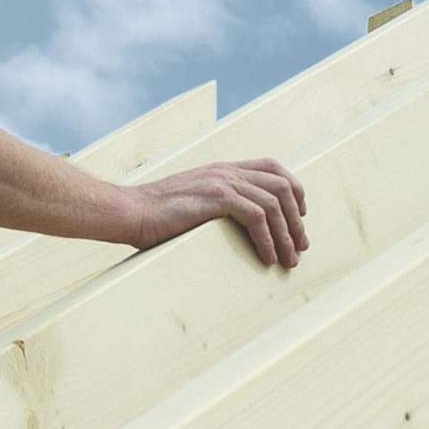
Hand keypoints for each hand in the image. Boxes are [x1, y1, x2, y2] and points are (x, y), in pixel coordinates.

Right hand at [127, 158, 308, 269]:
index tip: (298, 218)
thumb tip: (235, 228)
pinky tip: (267, 257)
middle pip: (282, 185)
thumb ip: (213, 204)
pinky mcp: (216, 198)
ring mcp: (221, 182)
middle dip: (297, 219)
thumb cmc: (153, 215)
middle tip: (300, 246)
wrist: (129, 211)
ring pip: (274, 203)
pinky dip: (267, 240)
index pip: (272, 168)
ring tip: (289, 259)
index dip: (294, 191)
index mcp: (221, 170)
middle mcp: (225, 171)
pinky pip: (257, 217)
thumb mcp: (190, 202)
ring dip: (286, 235)